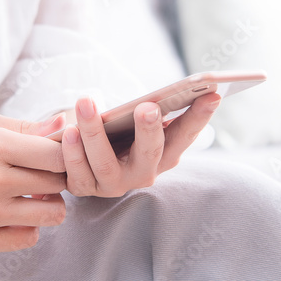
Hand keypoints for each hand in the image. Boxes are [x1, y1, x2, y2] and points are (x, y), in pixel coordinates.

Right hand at [0, 110, 68, 251]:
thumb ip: (24, 127)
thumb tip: (64, 126)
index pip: (57, 154)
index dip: (64, 152)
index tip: (56, 152)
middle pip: (58, 183)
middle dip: (56, 176)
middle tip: (41, 171)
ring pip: (52, 214)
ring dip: (48, 202)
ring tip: (31, 193)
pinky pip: (30, 238)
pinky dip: (29, 225)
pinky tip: (14, 211)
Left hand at [61, 93, 219, 197]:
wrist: (83, 162)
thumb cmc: (118, 131)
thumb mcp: (138, 120)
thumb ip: (158, 107)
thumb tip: (199, 92)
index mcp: (165, 154)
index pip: (186, 134)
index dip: (200, 116)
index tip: (213, 94)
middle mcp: (144, 173)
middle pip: (150, 154)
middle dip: (150, 130)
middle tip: (148, 107)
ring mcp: (114, 184)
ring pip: (106, 164)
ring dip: (95, 134)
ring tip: (86, 103)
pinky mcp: (85, 189)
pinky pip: (77, 173)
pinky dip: (72, 153)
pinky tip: (67, 130)